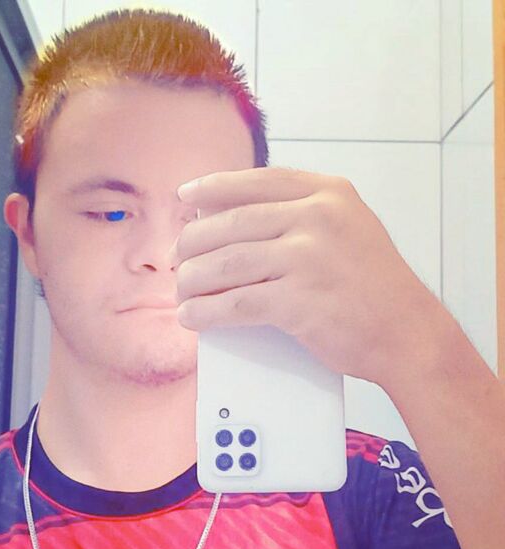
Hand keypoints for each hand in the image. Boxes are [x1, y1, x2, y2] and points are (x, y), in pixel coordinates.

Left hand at [172, 166, 447, 387]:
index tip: (186, 196)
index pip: (256, 182)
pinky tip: (192, 317)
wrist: (406, 331)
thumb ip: (305, 216)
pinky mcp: (298, 300)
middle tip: (176, 260)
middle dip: (193, 243)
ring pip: (227, 262)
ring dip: (193, 280)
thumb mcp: (349, 229)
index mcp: (328, 193)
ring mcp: (307, 257)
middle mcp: (317, 217)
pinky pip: (236, 303)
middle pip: (232, 223)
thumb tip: (239, 217)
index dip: (214, 188)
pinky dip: (207, 312)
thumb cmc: (375, 287)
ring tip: (180, 292)